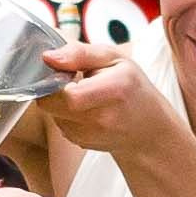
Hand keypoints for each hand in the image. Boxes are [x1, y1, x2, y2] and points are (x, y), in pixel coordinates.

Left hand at [36, 42, 195, 158]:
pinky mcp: (81, 143)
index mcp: (115, 89)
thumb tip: (48, 57)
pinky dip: (64, 114)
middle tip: (71, 80)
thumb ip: (79, 53)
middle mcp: (103, 118)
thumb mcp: (113, 58)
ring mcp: (92, 135)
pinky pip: (59, 124)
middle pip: (53, 104)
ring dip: (58, 101)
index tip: (67, 72)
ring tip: (82, 94)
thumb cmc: (131, 87)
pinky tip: (84, 108)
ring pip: (52, 114)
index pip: (69, 95)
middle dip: (53, 88)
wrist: (148, 127)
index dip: (58, 80)